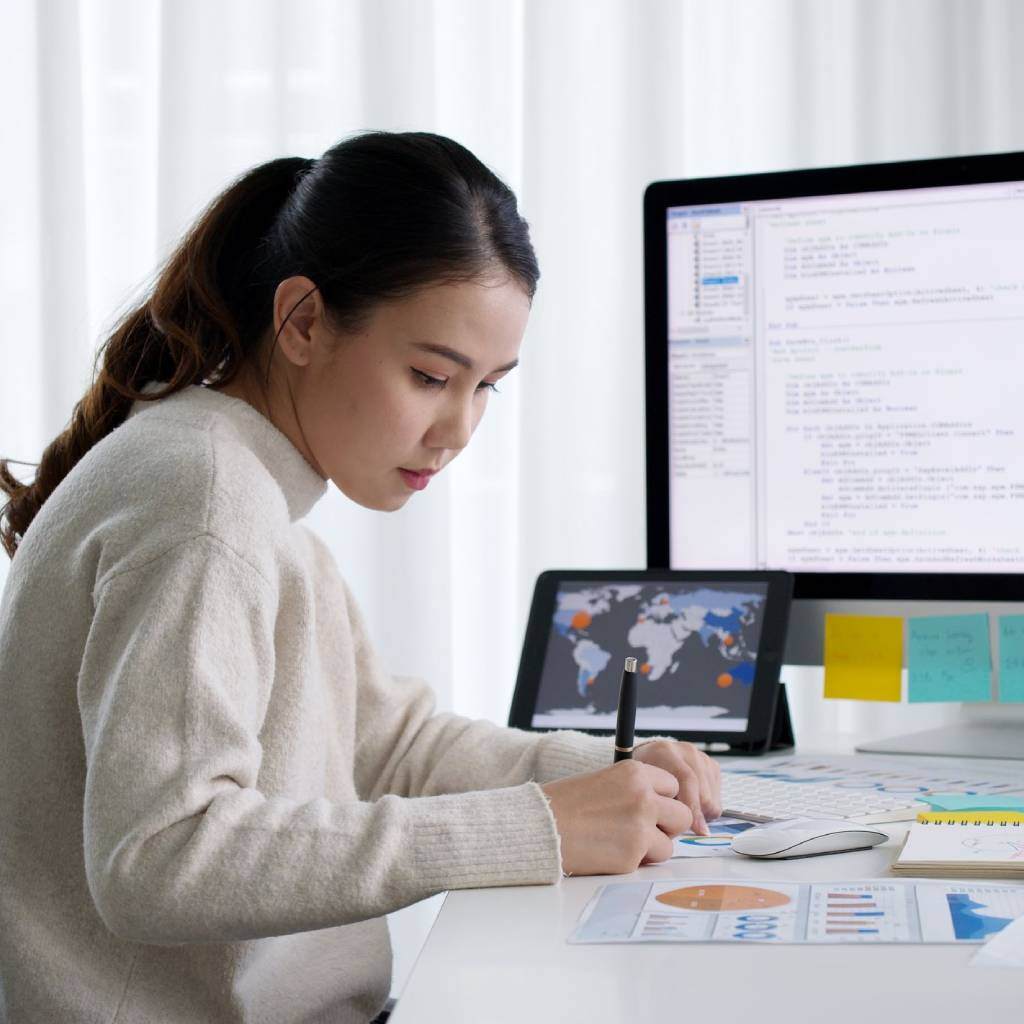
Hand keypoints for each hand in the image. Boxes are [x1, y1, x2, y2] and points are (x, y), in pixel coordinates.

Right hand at [541, 760, 692, 875]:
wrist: (541, 826)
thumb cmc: (567, 804)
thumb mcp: (606, 781)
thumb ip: (636, 790)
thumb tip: (664, 809)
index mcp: (635, 772)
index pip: (673, 786)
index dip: (662, 800)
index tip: (648, 808)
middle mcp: (643, 795)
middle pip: (682, 815)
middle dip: (667, 826)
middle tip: (645, 830)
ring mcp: (641, 825)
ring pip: (670, 843)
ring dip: (653, 847)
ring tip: (623, 842)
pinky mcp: (634, 853)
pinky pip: (650, 861)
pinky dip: (636, 861)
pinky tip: (611, 851)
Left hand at [633, 739, 721, 835]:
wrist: (651, 758)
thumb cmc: (646, 777)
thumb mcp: (643, 787)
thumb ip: (657, 801)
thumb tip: (677, 824)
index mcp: (666, 752)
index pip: (687, 779)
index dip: (693, 807)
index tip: (698, 829)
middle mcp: (686, 752)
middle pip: (703, 791)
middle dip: (699, 814)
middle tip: (687, 825)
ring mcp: (701, 757)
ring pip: (713, 796)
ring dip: (703, 811)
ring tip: (686, 812)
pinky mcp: (712, 765)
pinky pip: (718, 795)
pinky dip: (708, 805)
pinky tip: (693, 803)